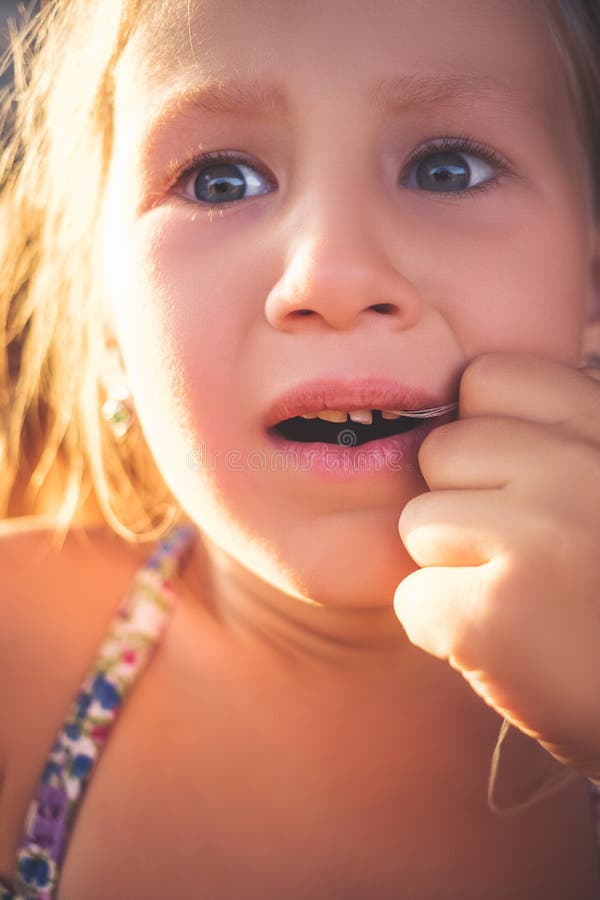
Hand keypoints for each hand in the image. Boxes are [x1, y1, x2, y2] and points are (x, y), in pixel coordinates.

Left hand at [393, 352, 599, 779]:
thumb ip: (557, 437)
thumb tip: (455, 408)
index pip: (487, 377)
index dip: (487, 435)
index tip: (522, 485)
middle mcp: (580, 471)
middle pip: (441, 449)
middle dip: (465, 505)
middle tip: (529, 559)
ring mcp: (538, 539)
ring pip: (417, 522)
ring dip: (453, 568)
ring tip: (524, 602)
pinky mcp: (490, 617)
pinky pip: (411, 600)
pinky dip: (446, 632)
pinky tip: (511, 651)